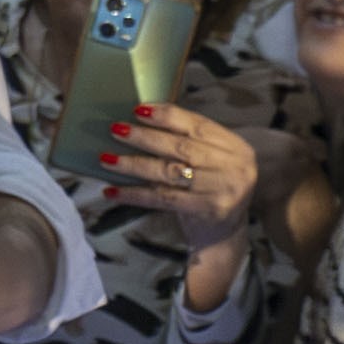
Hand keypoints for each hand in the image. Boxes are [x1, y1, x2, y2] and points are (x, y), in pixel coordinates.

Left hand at [92, 102, 259, 245]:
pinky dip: (135, 194)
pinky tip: (113, 191)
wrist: (225, 234)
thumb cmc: (210, 188)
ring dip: (134, 164)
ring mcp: (222, 190)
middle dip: (145, 137)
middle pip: (181, 147)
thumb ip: (189, 141)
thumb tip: (142, 117)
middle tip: (116, 130)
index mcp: (236, 147)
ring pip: (169, 171)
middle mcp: (234, 167)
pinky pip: (163, 198)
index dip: (166, 116)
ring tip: (107, 159)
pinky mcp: (207, 211)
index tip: (137, 110)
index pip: (198, 125)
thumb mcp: (211, 160)